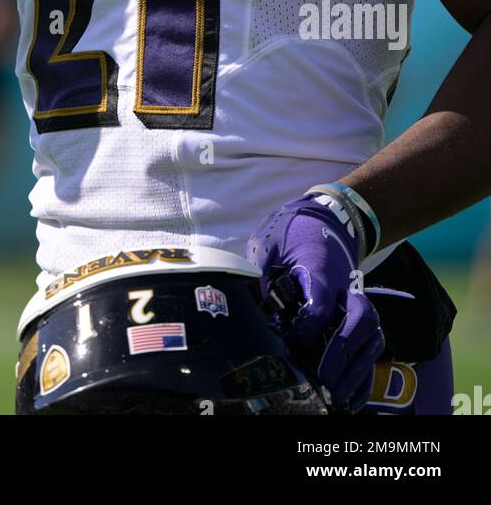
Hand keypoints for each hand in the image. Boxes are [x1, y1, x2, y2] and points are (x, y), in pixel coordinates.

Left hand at [248, 194, 384, 412]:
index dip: (308, 325)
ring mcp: (357, 301)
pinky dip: (364, 376)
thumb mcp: (268, 247)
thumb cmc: (290, 235)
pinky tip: (352, 400)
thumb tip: (248, 309)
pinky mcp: (361, 317)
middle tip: (325, 380)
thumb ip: (260, 277)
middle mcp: (346, 286)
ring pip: (371, 336)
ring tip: (338, 398)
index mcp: (320, 266)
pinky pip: (371, 347)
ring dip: (357, 371)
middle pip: (360, 318)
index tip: (293, 339)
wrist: (322, 221)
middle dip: (343, 352)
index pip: (322, 300)